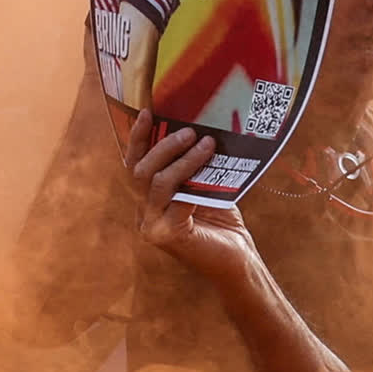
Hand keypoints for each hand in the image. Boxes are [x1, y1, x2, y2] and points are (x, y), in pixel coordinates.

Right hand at [125, 109, 257, 287]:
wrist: (237, 259)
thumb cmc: (222, 221)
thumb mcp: (206, 186)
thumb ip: (196, 166)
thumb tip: (204, 128)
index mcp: (148, 199)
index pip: (135, 164)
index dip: (138, 138)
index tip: (148, 112)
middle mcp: (144, 212)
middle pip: (140, 171)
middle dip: (163, 146)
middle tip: (190, 131)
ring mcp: (153, 226)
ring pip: (158, 183)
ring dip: (183, 160)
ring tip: (207, 143)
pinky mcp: (169, 236)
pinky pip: (177, 202)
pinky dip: (193, 184)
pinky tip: (211, 173)